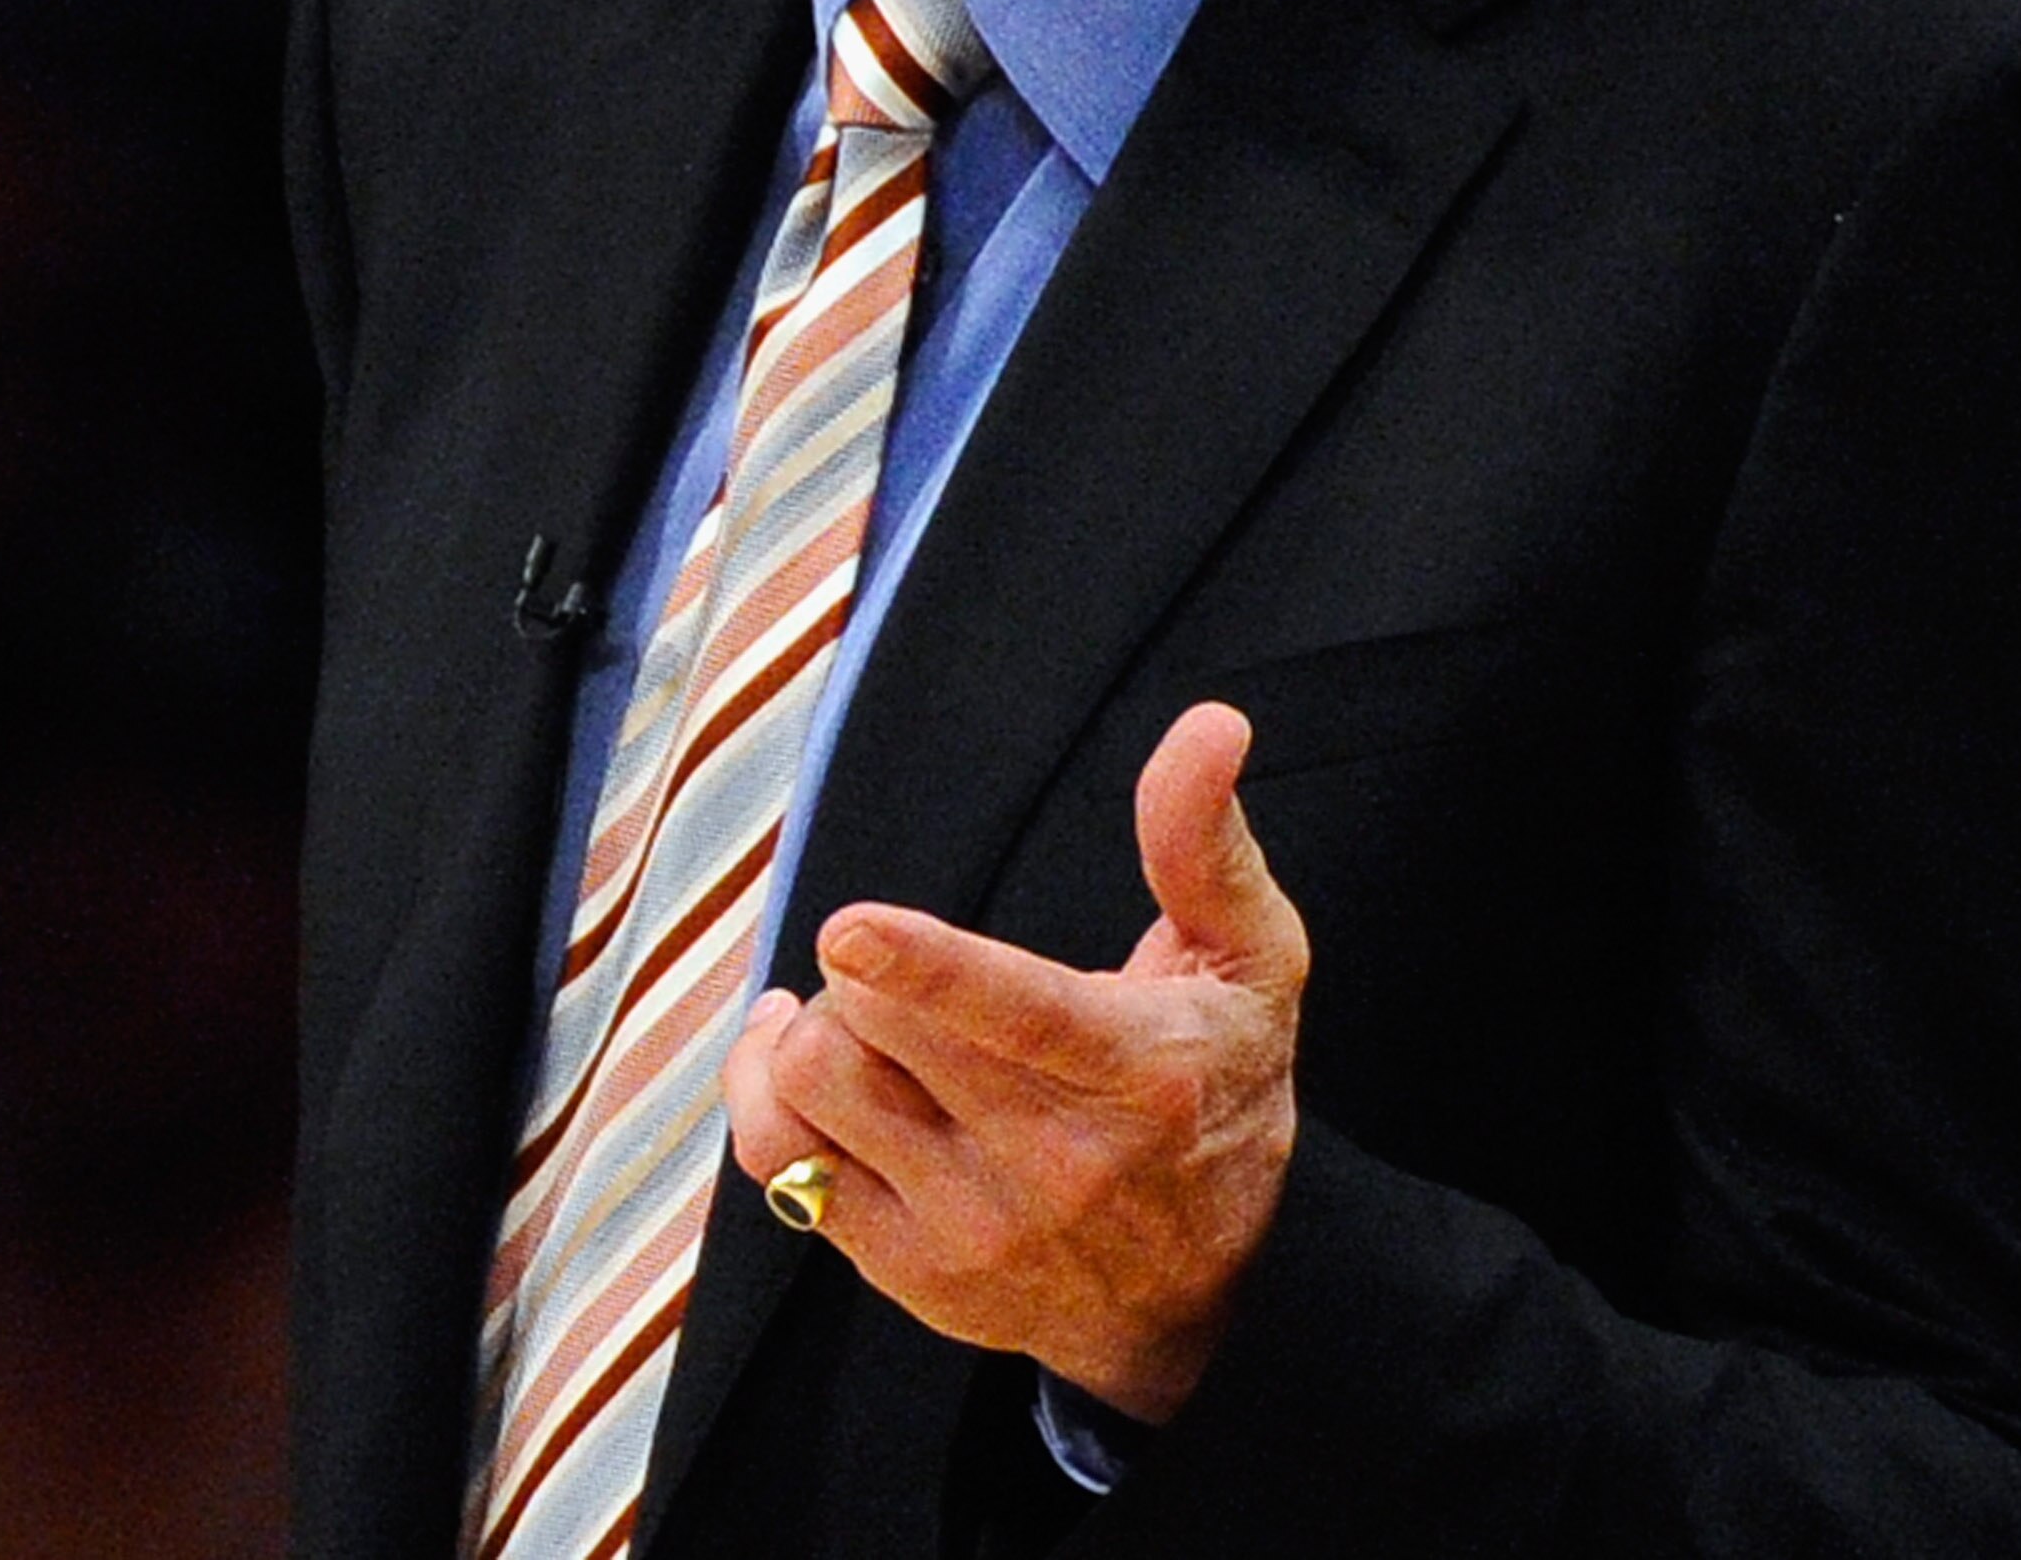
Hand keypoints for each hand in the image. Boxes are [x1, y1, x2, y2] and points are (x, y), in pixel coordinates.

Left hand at [723, 701, 1309, 1422]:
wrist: (1208, 1296)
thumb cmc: (1221, 1090)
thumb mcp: (1250, 963)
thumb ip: (1206, 842)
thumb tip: (1212, 724)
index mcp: (1137, 1072)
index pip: (1017, 1017)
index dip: (924, 968)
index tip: (849, 930)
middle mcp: (1052, 1163)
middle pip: (877, 1027)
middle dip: (866, 968)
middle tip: (894, 965)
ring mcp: (973, 1229)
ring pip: (815, 1091)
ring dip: (819, 1028)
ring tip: (862, 1018)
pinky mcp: (909, 1274)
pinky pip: (780, 1166)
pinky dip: (770, 1095)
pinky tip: (815, 1066)